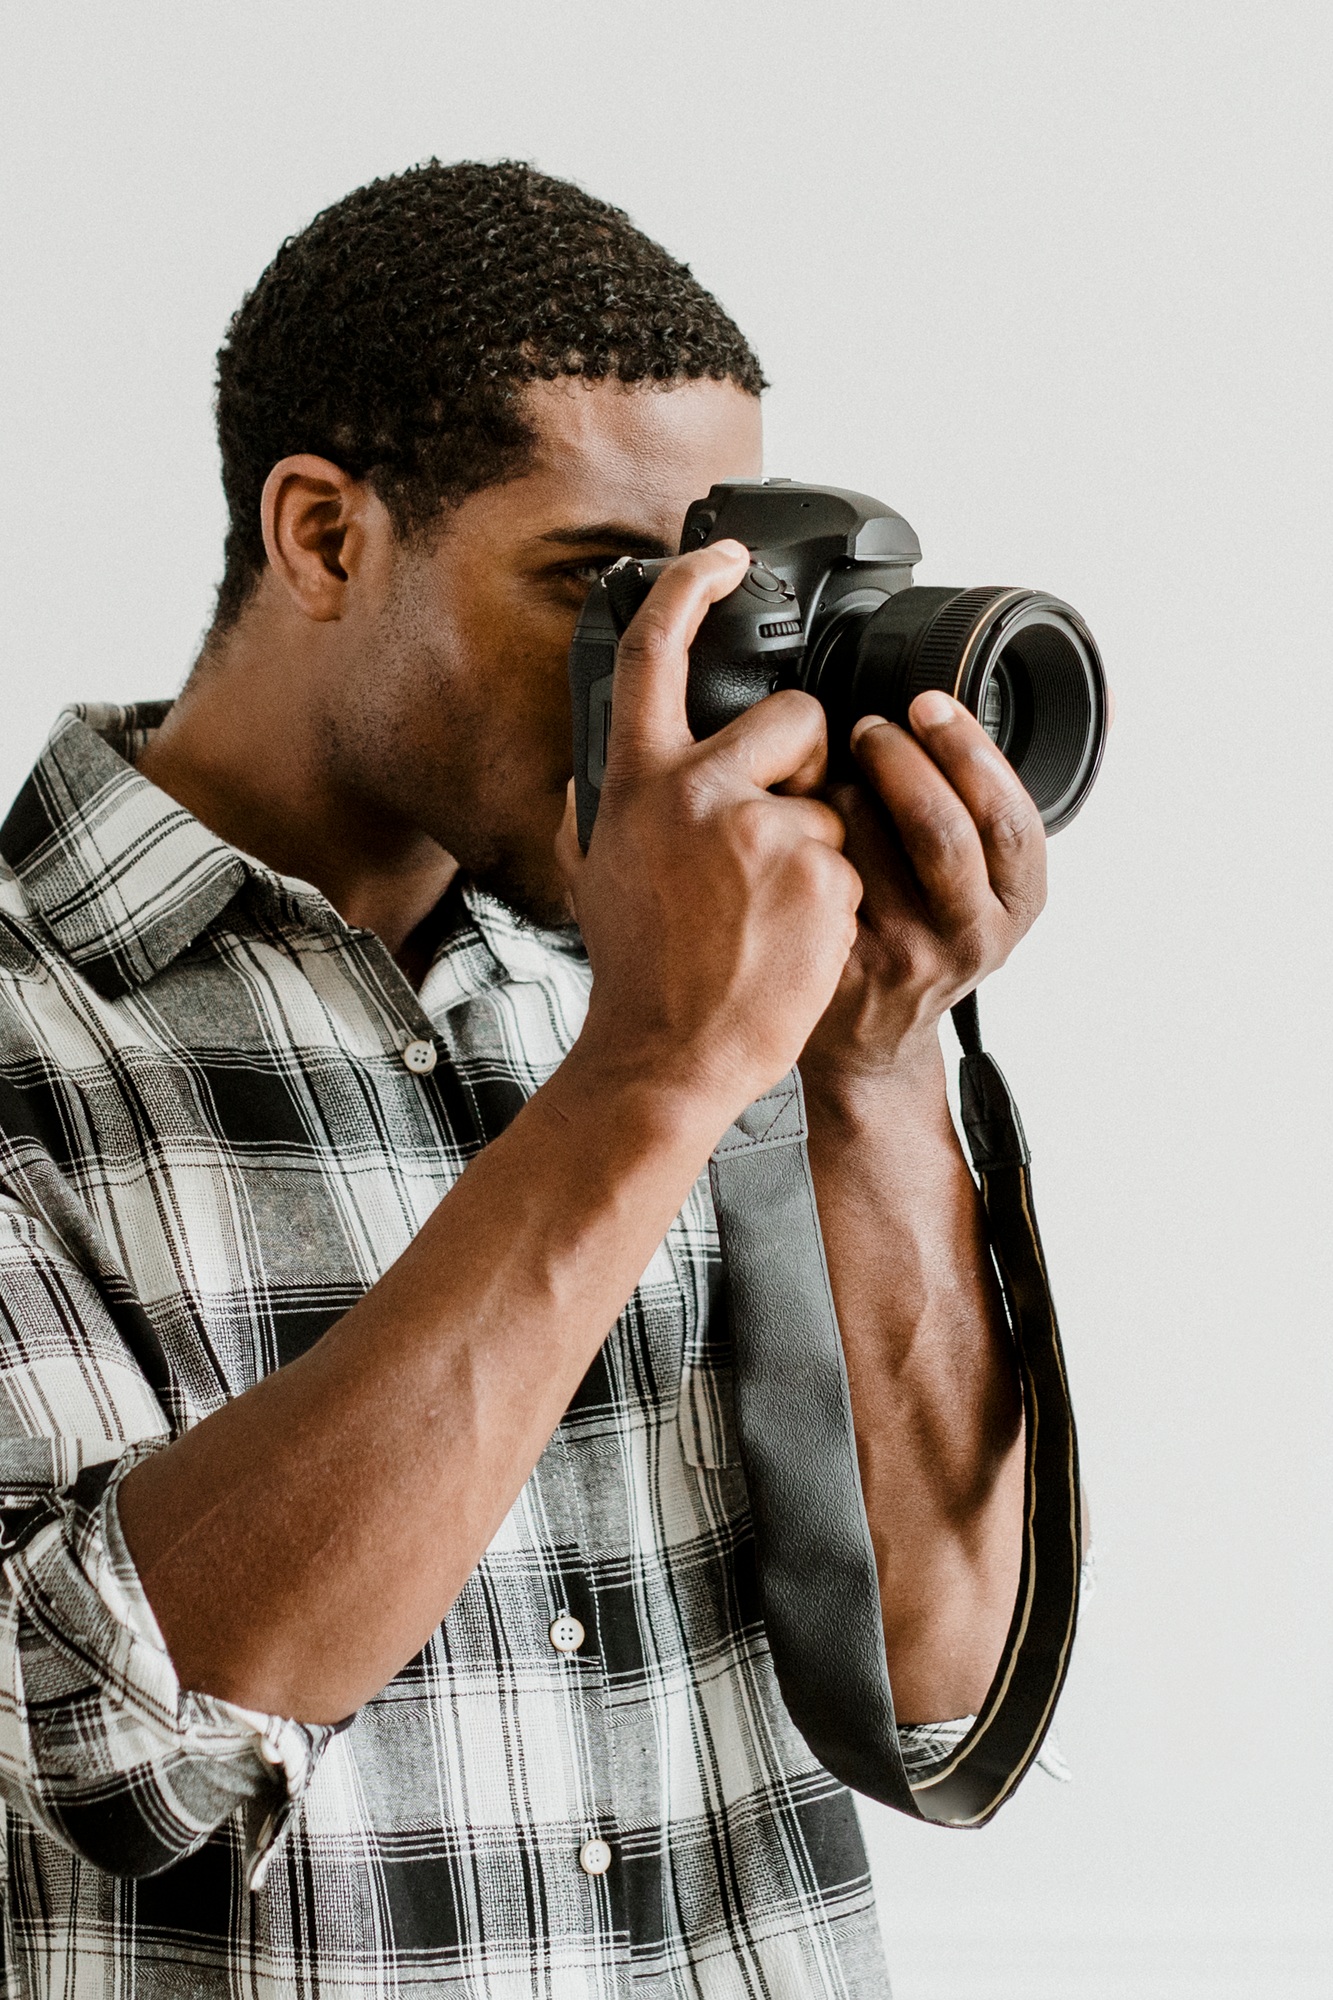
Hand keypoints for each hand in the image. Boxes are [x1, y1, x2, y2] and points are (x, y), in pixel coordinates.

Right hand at [557, 542, 861, 1123]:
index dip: (689, 587)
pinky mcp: (818, 871)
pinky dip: (832, 898)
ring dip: (818, 847)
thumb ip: (606, 808)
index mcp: (637, 783)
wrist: (669, 1053)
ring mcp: (761, 829)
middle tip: (775, 833)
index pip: (652, 654)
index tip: (725, 558)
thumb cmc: (637, 970)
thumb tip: (595, 772)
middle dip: (807, 765)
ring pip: (833, 801)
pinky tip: (788, 936)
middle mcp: (695, 790)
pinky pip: (851, 859)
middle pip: (795, 718)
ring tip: (767, 909)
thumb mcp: (598, 870)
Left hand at [800, 690, 1046, 1087]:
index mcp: (1018, 906)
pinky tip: (803, 820)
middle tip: (871, 727)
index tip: (932, 705)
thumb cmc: (930, 942)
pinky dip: (807, 828)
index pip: (1007, 818)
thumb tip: (1113, 702)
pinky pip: (819, 871)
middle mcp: (970, 938)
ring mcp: (905, 957)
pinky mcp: (843, 965)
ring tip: (838, 776)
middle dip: (899, 757)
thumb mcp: (995, 885)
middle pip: (940, 828)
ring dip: (845, 788)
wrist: (872, 1038)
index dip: (967, 750)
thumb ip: (1015, 803)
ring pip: (869, 841)